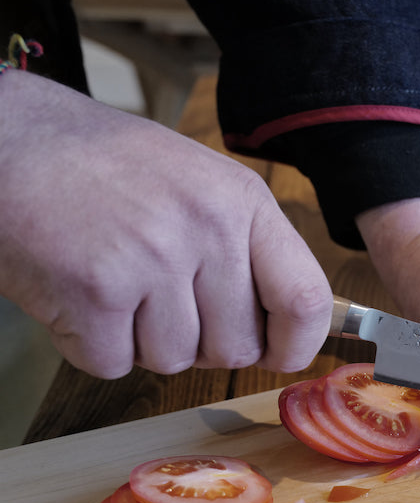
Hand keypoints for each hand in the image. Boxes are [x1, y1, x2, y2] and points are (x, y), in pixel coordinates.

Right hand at [0, 72, 332, 378]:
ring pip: (174, 362)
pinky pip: (113, 363)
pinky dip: (91, 346)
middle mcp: (206, 228)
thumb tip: (292, 324)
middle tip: (160, 304)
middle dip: (200, 345)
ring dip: (140, 343)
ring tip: (115, 287)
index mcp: (242, 202)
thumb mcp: (199, 184)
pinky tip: (78, 297)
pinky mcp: (94, 289)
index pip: (306, 299)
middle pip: (236, 348)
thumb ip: (246, 248)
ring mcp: (151, 258)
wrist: (7, 139)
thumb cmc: (103, 167)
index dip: (295, 345)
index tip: (277, 354)